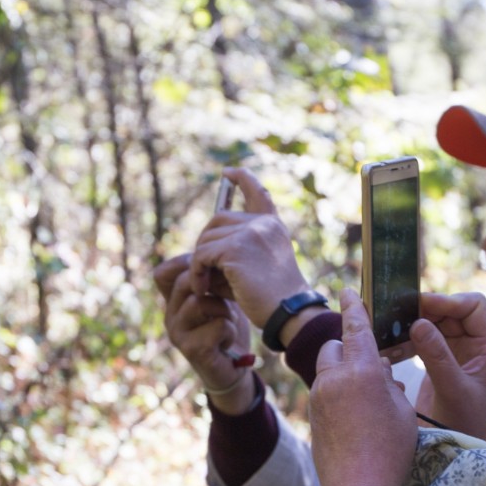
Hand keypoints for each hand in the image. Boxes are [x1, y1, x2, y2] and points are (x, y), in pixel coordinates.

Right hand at [155, 253, 254, 413]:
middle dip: (215, 285)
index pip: (163, 272)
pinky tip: (229, 338)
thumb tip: (213, 246)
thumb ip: (209, 278)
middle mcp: (169, 315)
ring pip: (201, 302)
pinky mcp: (191, 350)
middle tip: (229, 298)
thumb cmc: (226, 328)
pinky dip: (230, 329)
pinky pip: (217, 325)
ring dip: (225, 309)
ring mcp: (177, 333)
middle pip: (185, 282)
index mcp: (172, 300)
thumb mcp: (217, 297)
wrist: (233, 368)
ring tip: (229, 320)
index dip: (186, 265)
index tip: (212, 273)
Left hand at [189, 168, 313, 333]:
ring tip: (205, 285)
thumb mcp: (257, 265)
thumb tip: (202, 245)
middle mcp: (263, 223)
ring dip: (200, 263)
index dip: (243, 178)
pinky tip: (203, 288)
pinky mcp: (236, 248)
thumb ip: (236, 248)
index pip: (257, 192)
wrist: (288, 313)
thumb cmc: (272, 299)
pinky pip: (202, 255)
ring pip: (207, 239)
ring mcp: (250, 232)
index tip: (229, 172)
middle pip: (218, 219)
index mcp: (272, 226)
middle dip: (206, 243)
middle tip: (203, 271)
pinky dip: (197, 273)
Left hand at [311, 288, 416, 485]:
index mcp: (363, 371)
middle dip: (347, 349)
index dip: (353, 306)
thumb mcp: (404, 411)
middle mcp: (335, 379)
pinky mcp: (313, 416)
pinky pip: (324, 394)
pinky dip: (337, 395)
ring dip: (343, 374)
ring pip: (327, 371)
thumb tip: (381, 372)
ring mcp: (319, 398)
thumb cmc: (391, 450)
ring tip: (367, 398)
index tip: (347, 290)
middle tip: (370, 368)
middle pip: (334, 347)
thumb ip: (391, 383)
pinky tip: (355, 419)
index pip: (356, 327)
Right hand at [407, 292, 485, 440]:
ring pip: (438, 323)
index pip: (476, 307)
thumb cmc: (463, 424)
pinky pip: (426, 339)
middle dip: (429, 309)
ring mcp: (458, 353)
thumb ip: (437, 356)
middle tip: (400, 312)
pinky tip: (393, 344)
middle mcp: (476, 346)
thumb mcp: (451, 390)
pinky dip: (410, 338)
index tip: (422, 305)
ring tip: (393, 326)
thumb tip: (419, 323)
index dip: (451, 301)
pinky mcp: (440, 362)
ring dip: (416, 322)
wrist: (456, 449)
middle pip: (454, 311)